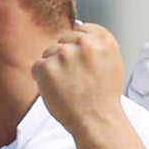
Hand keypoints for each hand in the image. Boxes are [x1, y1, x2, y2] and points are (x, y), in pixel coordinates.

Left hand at [32, 23, 127, 137]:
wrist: (97, 120)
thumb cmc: (104, 95)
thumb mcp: (111, 61)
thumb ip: (96, 44)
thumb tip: (76, 28)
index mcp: (103, 39)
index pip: (81, 29)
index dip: (79, 47)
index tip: (83, 62)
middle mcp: (83, 42)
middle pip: (63, 40)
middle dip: (65, 57)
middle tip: (76, 78)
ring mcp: (64, 54)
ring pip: (49, 53)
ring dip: (53, 68)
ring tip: (68, 86)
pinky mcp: (47, 67)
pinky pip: (37, 67)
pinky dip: (43, 79)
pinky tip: (58, 90)